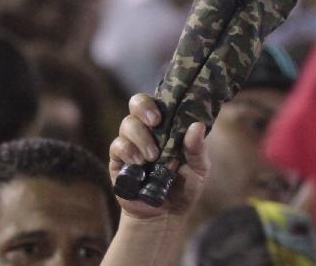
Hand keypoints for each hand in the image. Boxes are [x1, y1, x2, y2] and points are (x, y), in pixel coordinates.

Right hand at [109, 94, 209, 219]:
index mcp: (167, 126)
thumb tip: (198, 126)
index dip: (158, 100)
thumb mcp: (198, 170)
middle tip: (155, 122)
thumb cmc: (184, 187)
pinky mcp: (118, 160)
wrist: (165, 217)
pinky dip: (127, 151)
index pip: (159, 101)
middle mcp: (147, 129)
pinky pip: (116, 146)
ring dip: (140, 137)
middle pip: (136, 102)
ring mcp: (131, 143)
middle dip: (143, 108)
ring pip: (127, 124)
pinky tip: (138, 164)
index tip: (163, 115)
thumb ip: (198, 149)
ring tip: (152, 157)